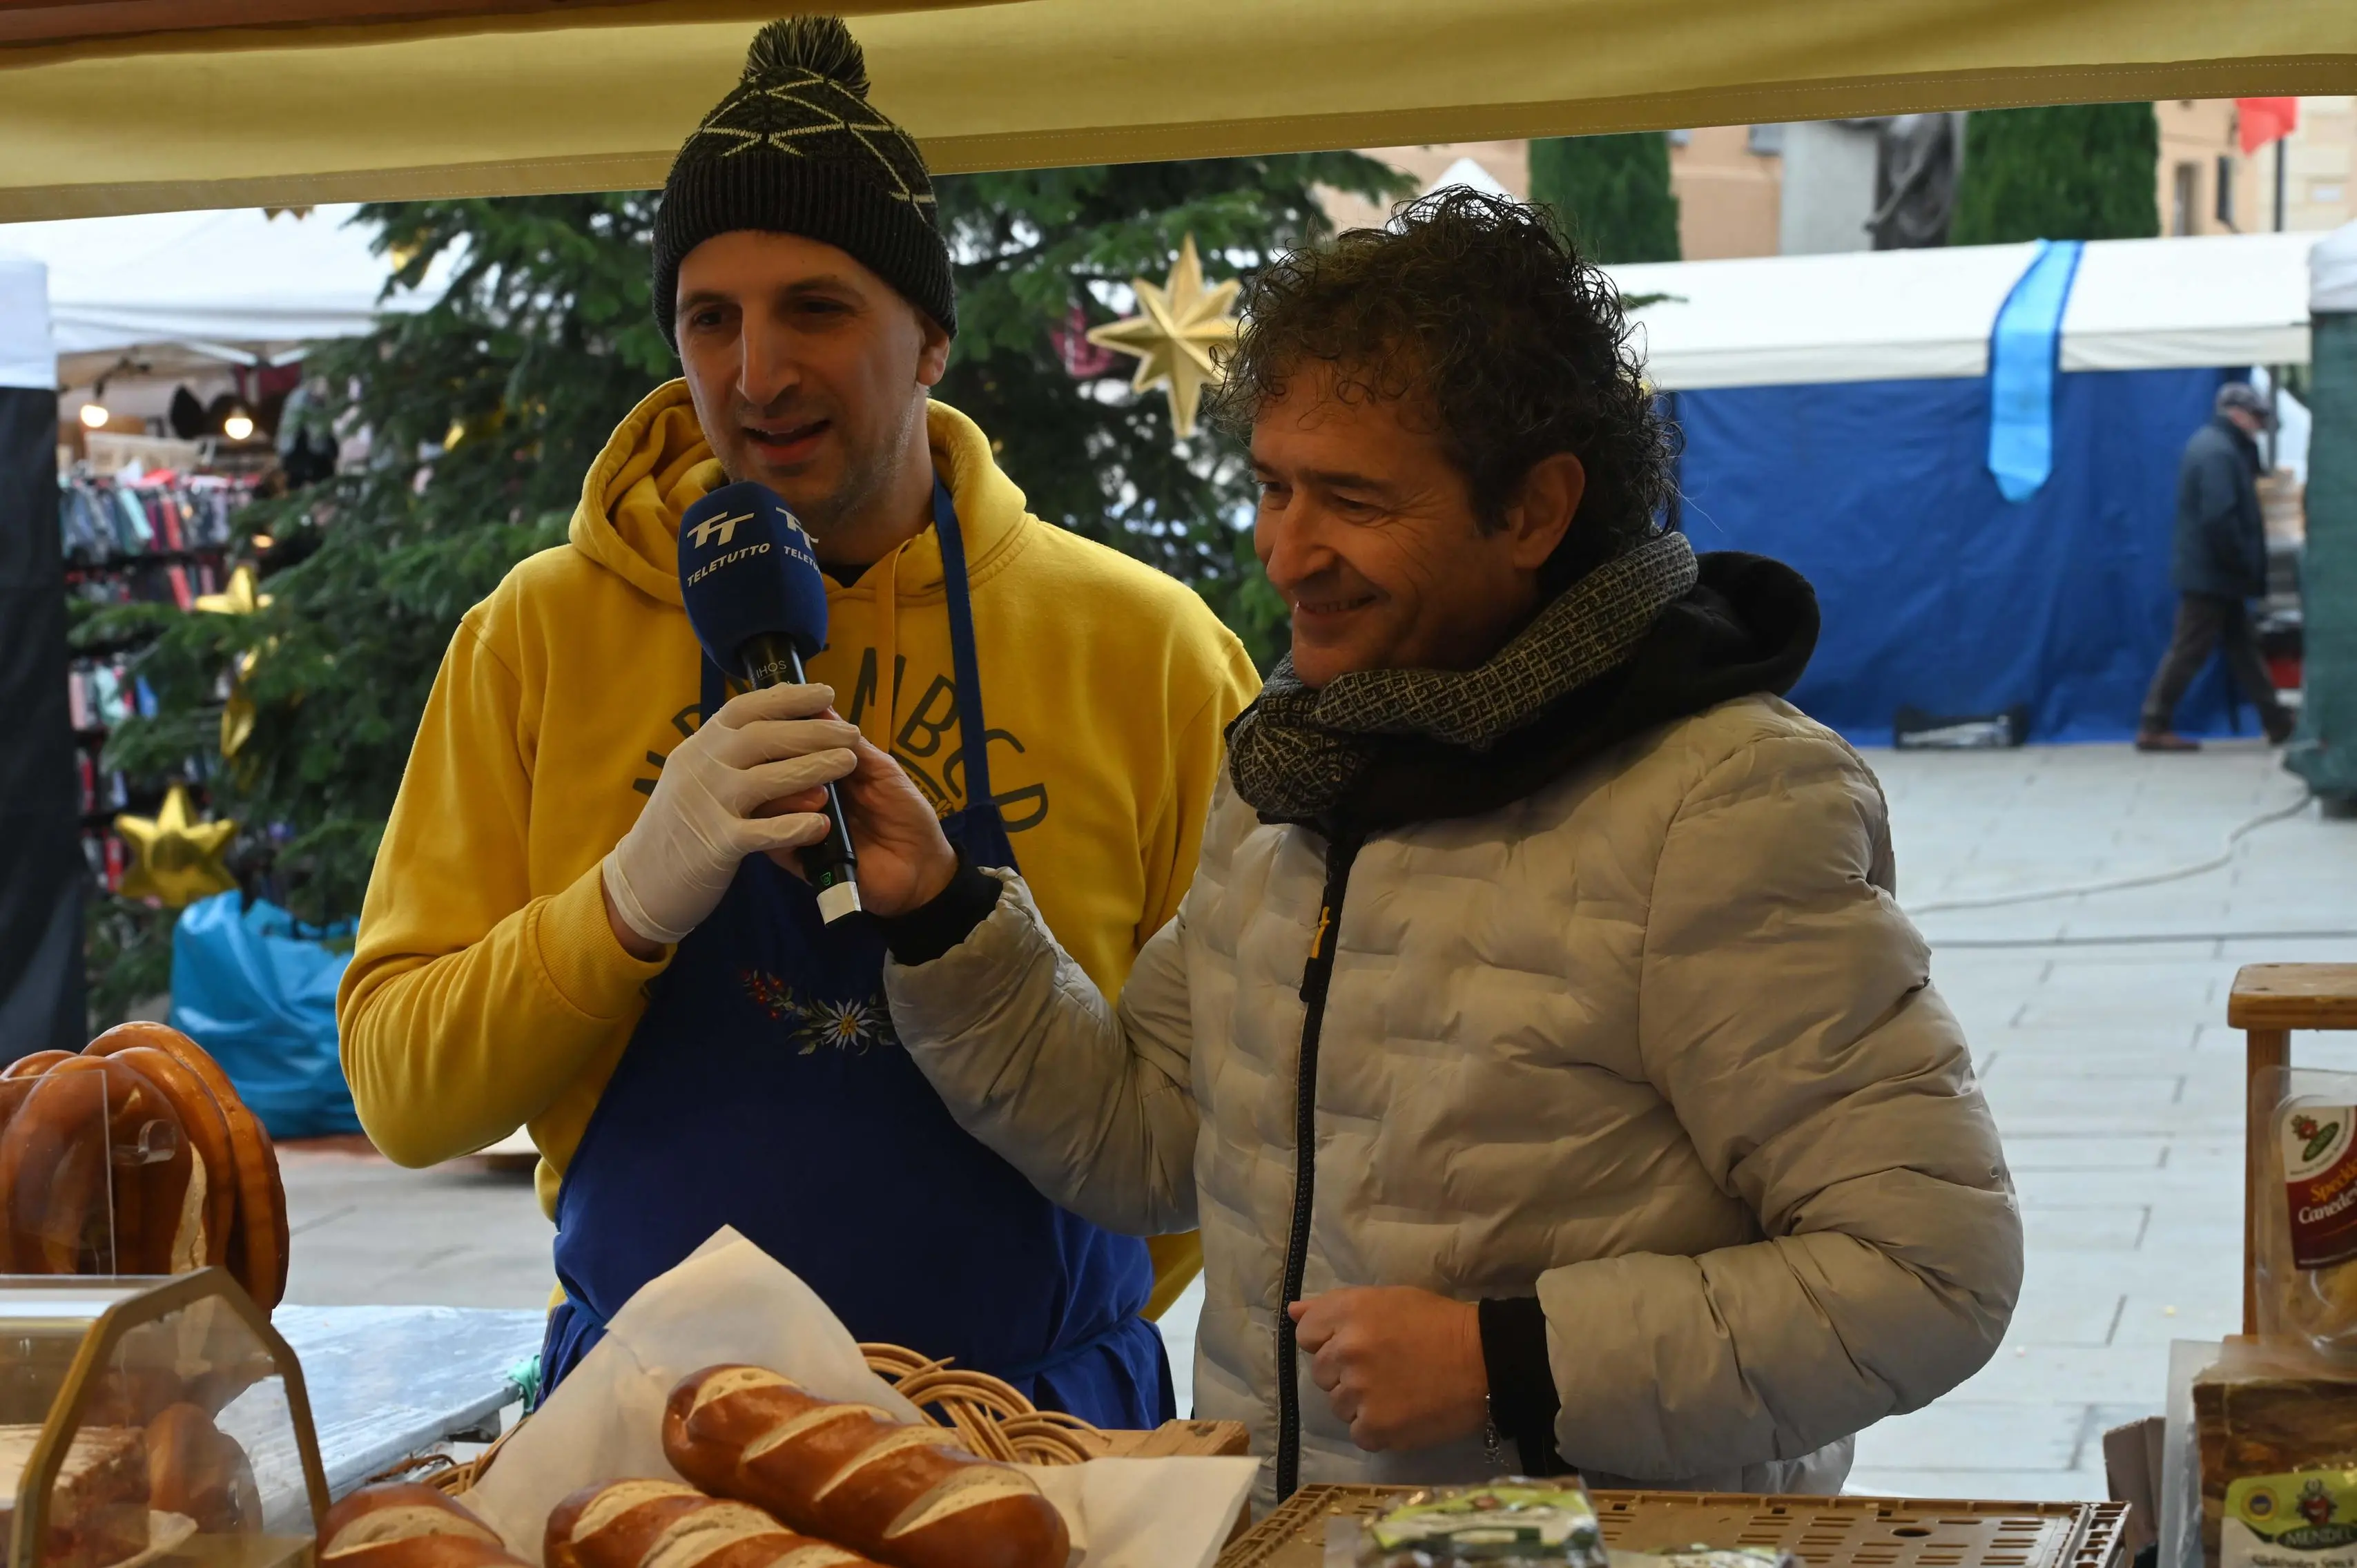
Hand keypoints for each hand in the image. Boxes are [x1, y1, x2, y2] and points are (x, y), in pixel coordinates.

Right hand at [601, 683, 856, 948]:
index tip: (825, 693)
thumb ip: (730, 757)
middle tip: (851, 731)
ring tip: (848, 762)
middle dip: (812, 730)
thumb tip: (780, 729)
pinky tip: (822, 823)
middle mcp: (700, 768)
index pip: (745, 709)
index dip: (788, 698)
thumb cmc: (679, 829)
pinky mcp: (715, 845)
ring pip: (766, 778)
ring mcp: (706, 805)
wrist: (640, 883)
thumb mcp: (695, 780)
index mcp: (698, 749)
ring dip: (812, 767)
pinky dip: (795, 825)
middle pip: (762, 737)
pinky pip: (762, 832)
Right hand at [762, 731, 957, 918]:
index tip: (783, 712)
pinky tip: (818, 823)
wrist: (921, 868)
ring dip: (787, 793)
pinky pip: (773, 842)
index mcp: (819, 770)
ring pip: (765, 804)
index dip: (785, 729)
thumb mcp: (882, 771)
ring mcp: (794, 825)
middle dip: (782, 757)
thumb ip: (851, 745)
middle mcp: (801, 795)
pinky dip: (787, 829)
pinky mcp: (796, 858)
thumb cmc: (905, 813)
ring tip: (821, 795)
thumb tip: (819, 706)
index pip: (788, 745)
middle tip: (801, 753)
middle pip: (768, 771)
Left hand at [1288, 1287, 1487, 1452]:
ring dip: (1361, 1403)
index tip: (1356, 1345)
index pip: (1307, 1333)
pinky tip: (1403, 1413)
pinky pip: (1359, 1433)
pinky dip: (1377, 1429)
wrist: (1486, 1362)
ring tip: (1397, 1392)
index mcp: (1350, 1312)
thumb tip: (1293, 1312)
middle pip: (1322, 1373)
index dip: (1329, 1340)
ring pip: (1338, 1405)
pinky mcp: (1376, 1428)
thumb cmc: (1439, 1324)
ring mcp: (1360, 1392)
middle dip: (1345, 1373)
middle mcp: (1347, 1351)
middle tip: (1383, 1369)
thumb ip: (1335, 1307)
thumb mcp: (1388, 1300)